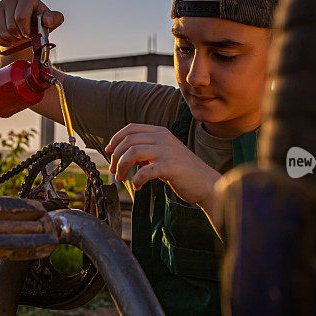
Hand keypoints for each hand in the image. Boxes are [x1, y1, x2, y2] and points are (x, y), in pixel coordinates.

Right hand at [0, 0, 63, 46]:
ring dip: (13, 40)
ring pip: (3, 32)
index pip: (20, 18)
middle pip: (11, 26)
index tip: (31, 33)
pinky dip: (5, 42)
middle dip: (20, 36)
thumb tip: (47, 20)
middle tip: (25, 35)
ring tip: (19, 36)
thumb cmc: (40, 22)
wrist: (26, 25)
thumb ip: (55, 19)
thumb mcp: (51, 20)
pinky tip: (11, 38)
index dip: (26, 30)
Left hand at [105, 123, 220, 207]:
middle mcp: (163, 138)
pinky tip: (138, 187)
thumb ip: (146, 152)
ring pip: (132, 153)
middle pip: (128, 141)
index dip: (116, 139)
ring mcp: (167, 151)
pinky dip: (136, 180)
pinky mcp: (170, 166)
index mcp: (161, 132)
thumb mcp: (163, 155)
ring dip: (122, 167)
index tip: (108, 151)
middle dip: (116, 157)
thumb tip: (123, 156)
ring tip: (122, 178)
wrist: (207, 183)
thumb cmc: (183, 172)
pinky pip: (144, 171)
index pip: (131, 128)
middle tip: (114, 171)